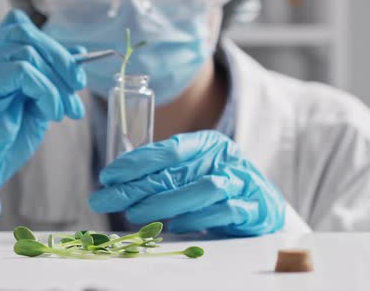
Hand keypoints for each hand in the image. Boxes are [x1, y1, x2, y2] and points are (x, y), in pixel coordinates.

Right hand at [0, 10, 85, 216]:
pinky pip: (21, 71)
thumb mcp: (38, 104)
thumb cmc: (5, 142)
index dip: (51, 43)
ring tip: (64, 110)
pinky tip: (51, 112)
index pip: (19, 25)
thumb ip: (52, 79)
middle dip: (61, 60)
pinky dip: (45, 90)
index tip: (73, 73)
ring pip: (28, 52)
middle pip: (26, 33)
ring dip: (56, 82)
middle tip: (78, 89)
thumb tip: (78, 55)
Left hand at [89, 131, 284, 235]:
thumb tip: (118, 186)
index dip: (136, 161)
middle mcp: (224, 158)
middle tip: (106, 198)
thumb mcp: (193, 172)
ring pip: (202, 188)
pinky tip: (175, 225)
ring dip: (165, 202)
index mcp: (207, 144)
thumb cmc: (219, 184)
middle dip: (135, 186)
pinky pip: (224, 211)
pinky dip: (198, 219)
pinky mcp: (252, 206)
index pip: (168, 148)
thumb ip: (164, 175)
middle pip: (176, 171)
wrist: (263, 202)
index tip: (107, 175)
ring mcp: (240, 181)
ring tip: (134, 213)